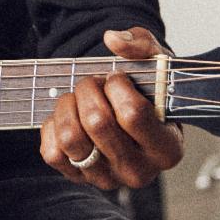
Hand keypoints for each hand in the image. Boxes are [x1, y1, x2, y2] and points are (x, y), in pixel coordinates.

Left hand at [39, 26, 183, 191]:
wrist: (127, 117)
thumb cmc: (147, 93)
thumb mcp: (156, 64)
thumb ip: (143, 45)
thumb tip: (113, 39)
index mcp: (168, 148)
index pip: (133, 114)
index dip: (117, 86)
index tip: (117, 78)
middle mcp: (139, 172)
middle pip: (98, 123)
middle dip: (89, 89)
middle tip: (93, 82)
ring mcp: (107, 179)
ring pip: (71, 138)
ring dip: (68, 106)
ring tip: (78, 98)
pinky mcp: (78, 179)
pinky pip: (51, 153)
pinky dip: (53, 127)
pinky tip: (69, 117)